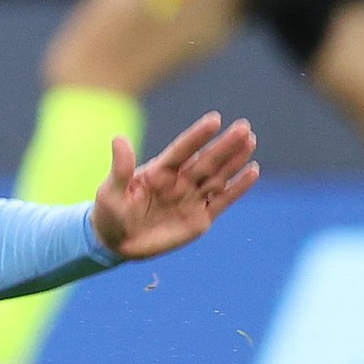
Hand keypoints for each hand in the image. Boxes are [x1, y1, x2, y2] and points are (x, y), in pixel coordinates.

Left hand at [88, 111, 258, 261]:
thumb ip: (121, 168)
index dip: (197, 136)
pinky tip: (253, 171)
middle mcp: (179, 181)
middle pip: (206, 160)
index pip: (182, 150)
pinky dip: (238, 187)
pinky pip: (223, 201)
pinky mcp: (201, 219)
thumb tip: (119, 138)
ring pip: (218, 177)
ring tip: (250, 141)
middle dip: (225, 145)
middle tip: (244, 127)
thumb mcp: (111, 191)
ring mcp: (191, 199)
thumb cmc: (110, 213)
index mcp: (158, 171)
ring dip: (235, 160)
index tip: (214, 119)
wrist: (117, 243)